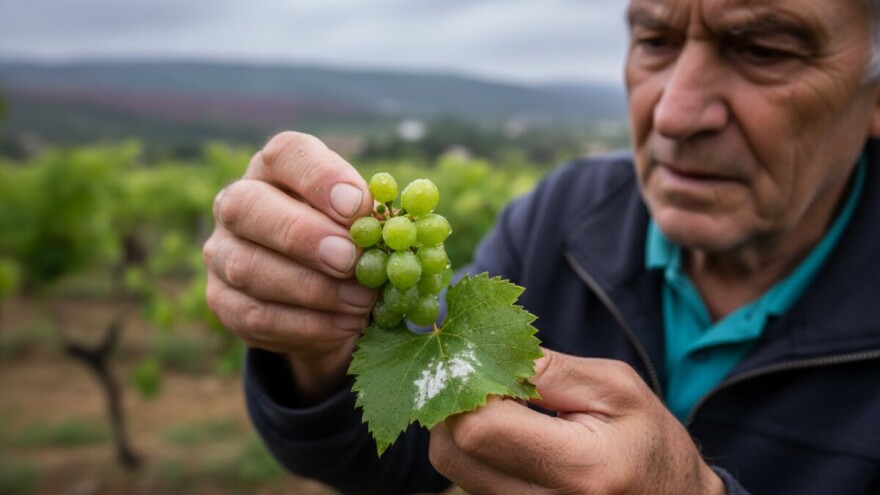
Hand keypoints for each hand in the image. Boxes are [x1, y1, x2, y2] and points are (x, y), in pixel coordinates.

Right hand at [203, 132, 376, 402]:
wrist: (323, 299)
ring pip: (249, 267)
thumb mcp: (365, 225)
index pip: (286, 155)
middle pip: (248, 206)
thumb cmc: (351, 244)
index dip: (320, 177)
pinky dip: (306, 324)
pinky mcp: (222, 300)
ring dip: (312, 289)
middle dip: (303, 235)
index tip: (357, 205)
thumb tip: (390, 229)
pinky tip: (344, 325)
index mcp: (276, 169)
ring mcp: (221, 252)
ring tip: (361, 302)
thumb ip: (372, 222)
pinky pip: (256, 316)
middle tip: (351, 260)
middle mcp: (237, 202)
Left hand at [429, 349, 725, 494]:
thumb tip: (486, 348)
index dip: (470, 386)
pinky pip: (466, 475)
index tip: (485, 358)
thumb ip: (551, 370)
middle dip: (456, 403)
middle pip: (452, 450)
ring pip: (452, 464)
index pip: (481, 428)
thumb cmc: (648, 439)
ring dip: (462, 423)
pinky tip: (503, 427)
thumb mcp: (616, 388)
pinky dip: (471, 445)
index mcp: (580, 469)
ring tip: (501, 401)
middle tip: (486, 374)